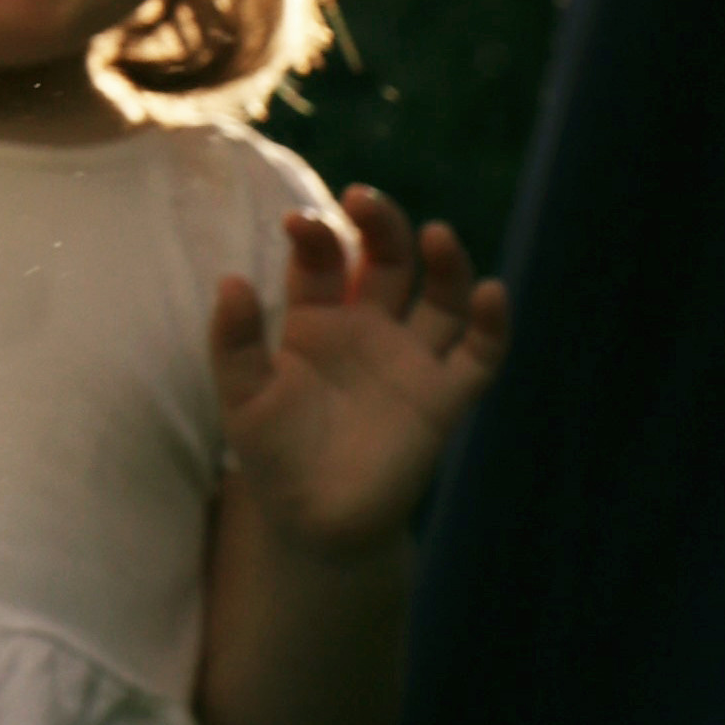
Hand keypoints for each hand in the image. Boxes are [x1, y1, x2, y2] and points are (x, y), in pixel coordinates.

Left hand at [208, 187, 509, 556]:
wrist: (313, 524)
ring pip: (441, 295)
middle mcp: (369, 327)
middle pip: (387, 259)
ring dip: (445, 261)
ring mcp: (410, 359)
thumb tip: (231, 280)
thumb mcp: (241, 398)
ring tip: (435, 234)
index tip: (297, 223)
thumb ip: (233, 343)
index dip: (314, 236)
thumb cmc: (273, 455)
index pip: (322, 259)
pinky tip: (491, 293)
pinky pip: (479, 355)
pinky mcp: (443, 398)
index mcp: (316, 317)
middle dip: (380, 225)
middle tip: (362, 200)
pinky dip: (492, 324)